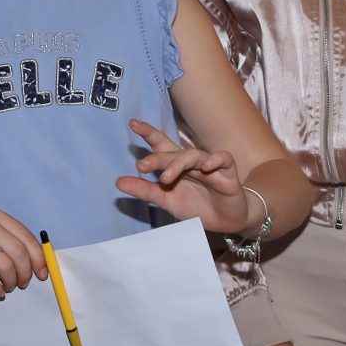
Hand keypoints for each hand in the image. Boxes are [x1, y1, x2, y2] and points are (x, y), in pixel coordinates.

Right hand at [0, 211, 43, 298]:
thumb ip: (13, 243)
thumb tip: (42, 264)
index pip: (27, 237)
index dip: (39, 258)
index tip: (42, 274)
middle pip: (19, 252)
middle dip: (26, 272)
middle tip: (23, 283)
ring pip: (6, 266)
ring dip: (12, 281)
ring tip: (9, 286)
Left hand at [113, 119, 245, 228]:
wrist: (224, 221)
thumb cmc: (196, 206)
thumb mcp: (167, 200)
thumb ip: (145, 191)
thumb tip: (118, 181)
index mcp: (175, 165)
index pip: (160, 145)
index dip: (149, 133)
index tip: (133, 123)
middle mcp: (190, 162)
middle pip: (172, 152)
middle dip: (157, 158)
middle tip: (142, 166)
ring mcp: (209, 164)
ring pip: (193, 155)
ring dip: (179, 164)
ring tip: (165, 178)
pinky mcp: (227, 171)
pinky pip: (223, 158)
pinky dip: (215, 160)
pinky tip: (207, 166)